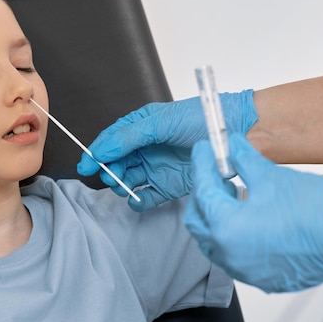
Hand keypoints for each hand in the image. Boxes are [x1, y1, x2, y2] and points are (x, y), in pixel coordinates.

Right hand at [77, 91, 256, 211]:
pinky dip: (139, 201)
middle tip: (110, 175)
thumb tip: (102, 149)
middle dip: (109, 169)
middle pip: (117, 162)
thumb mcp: (160, 122)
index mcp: (141, 127)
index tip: (85, 164)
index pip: (112, 140)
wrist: (236, 134)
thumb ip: (128, 136)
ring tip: (123, 184)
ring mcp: (157, 167)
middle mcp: (146, 148)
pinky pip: (147, 197)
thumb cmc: (201, 120)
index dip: (96, 151)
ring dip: (121, 184)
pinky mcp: (170, 186)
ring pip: (129, 180)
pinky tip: (137, 199)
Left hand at [184, 134, 322, 292]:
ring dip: (216, 216)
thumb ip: (242, 159)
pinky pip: (234, 256)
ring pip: (213, 241)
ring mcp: (245, 270)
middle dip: (203, 194)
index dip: (201, 165)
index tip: (203, 151)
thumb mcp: (270, 176)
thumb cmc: (314, 210)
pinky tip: (247, 219)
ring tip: (231, 193)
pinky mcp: (262, 277)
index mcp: (226, 228)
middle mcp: (229, 255)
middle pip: (198, 220)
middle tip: (214, 173)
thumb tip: (232, 146)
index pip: (203, 190)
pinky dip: (233, 236)